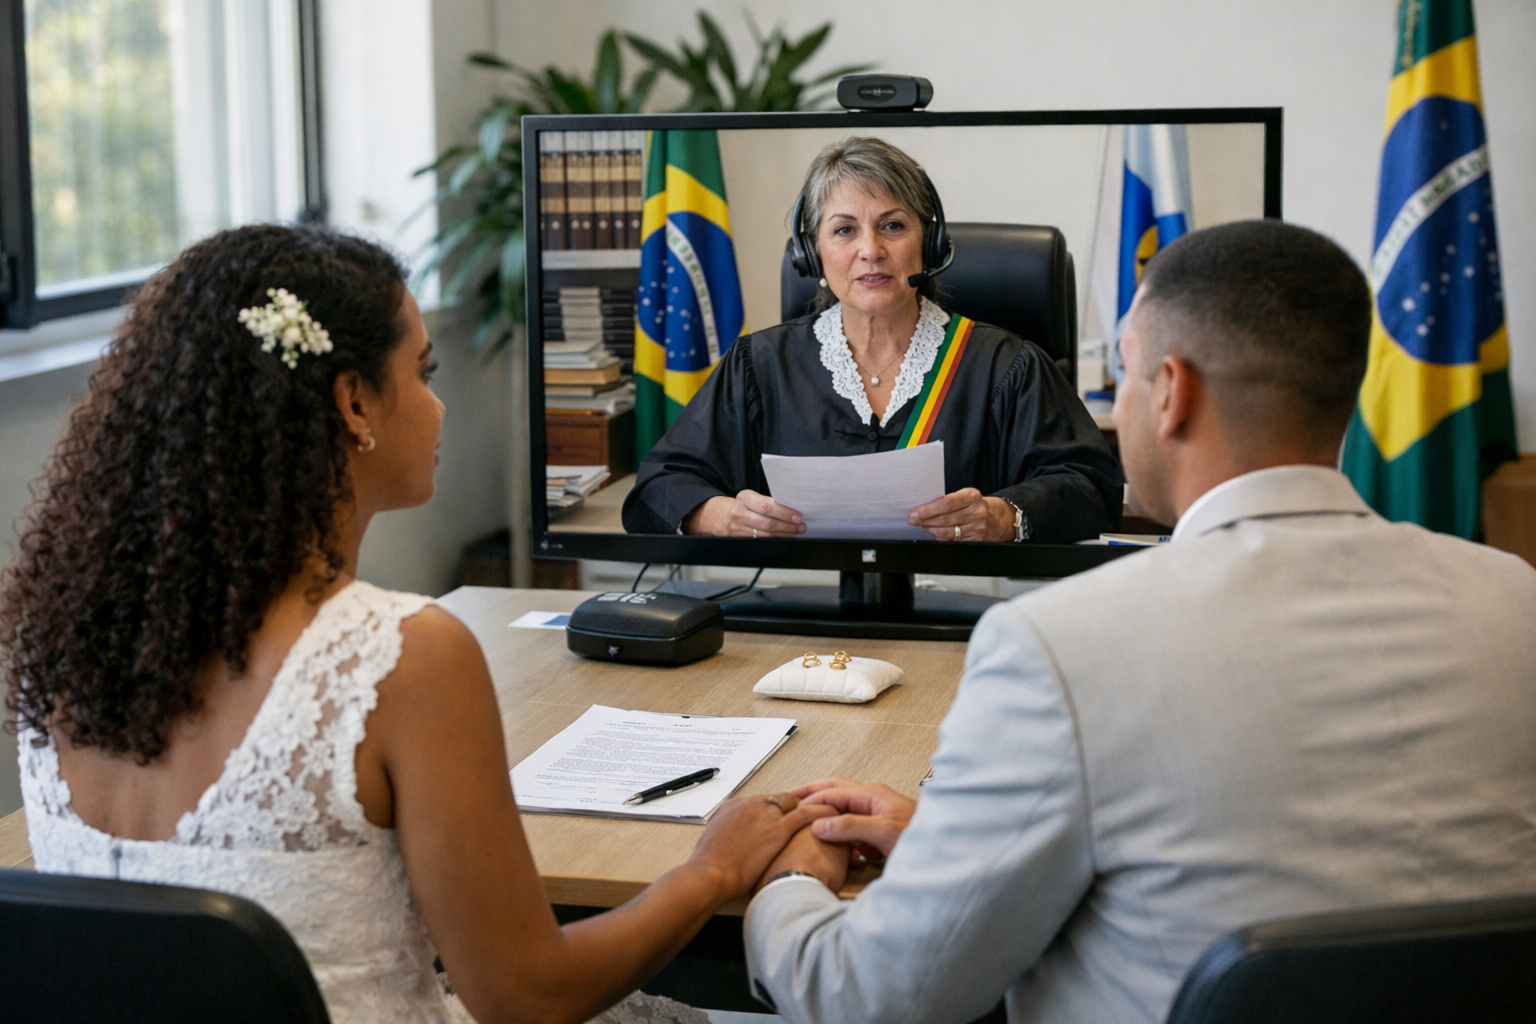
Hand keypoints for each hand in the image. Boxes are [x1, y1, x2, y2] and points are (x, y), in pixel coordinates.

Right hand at [685, 490, 804, 537]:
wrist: (721, 516)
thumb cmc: (743, 505)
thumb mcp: (751, 497)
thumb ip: (767, 501)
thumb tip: (791, 507)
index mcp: (744, 498)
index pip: (766, 506)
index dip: (783, 512)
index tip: (796, 515)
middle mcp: (740, 513)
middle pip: (767, 522)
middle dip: (787, 525)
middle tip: (801, 525)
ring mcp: (740, 528)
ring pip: (766, 533)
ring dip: (785, 533)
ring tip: (797, 531)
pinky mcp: (743, 539)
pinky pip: (763, 540)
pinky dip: (777, 539)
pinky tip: (786, 537)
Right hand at [685, 793, 834, 903]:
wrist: (708, 876)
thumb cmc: (708, 870)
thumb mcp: (713, 847)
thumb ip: (729, 840)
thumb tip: (735, 848)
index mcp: (732, 807)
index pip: (761, 802)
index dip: (774, 811)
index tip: (781, 819)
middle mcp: (749, 805)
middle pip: (778, 800)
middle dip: (791, 809)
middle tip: (804, 819)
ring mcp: (763, 814)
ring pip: (794, 803)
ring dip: (807, 808)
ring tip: (822, 815)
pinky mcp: (777, 828)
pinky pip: (805, 813)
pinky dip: (820, 811)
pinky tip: (831, 814)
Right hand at [792, 777, 916, 860]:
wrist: (944, 851)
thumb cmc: (920, 837)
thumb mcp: (882, 832)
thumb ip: (850, 826)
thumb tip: (820, 823)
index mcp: (872, 794)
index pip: (833, 792)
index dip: (811, 799)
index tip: (792, 807)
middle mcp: (873, 800)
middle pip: (836, 790)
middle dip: (813, 792)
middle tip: (791, 796)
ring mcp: (876, 814)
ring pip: (843, 807)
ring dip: (825, 808)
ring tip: (805, 814)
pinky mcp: (879, 830)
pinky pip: (852, 825)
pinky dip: (839, 829)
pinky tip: (831, 837)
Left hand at [908, 489, 1013, 541]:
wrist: (997, 518)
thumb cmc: (976, 505)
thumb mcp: (965, 496)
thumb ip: (948, 500)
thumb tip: (924, 507)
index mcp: (972, 497)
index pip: (947, 503)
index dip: (929, 509)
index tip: (916, 512)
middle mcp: (976, 512)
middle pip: (945, 519)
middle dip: (925, 520)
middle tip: (913, 519)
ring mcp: (977, 528)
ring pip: (947, 532)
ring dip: (931, 529)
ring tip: (923, 525)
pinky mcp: (976, 540)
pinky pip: (952, 541)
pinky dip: (940, 537)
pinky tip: (934, 533)